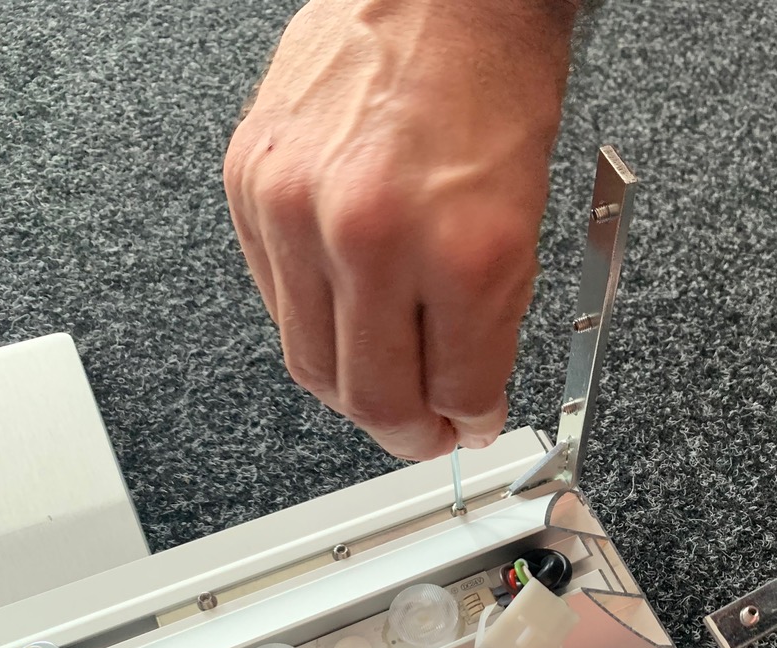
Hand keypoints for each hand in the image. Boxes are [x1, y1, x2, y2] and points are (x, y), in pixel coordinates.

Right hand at [224, 0, 577, 458]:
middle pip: (371, 397)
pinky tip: (348, 318)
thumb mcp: (527, 221)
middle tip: (427, 432)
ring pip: (311, 362)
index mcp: (461, 248)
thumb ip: (491, 322)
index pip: (455, 390)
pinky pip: (274, 301)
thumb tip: (465, 392)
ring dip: (355, 392)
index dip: (468, 424)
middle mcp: (370, 233)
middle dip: (408, 432)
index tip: (471, 426)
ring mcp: (296, 207)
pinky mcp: (249, 184)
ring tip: (387, 387)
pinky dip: (315, 325)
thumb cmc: (495, 86)